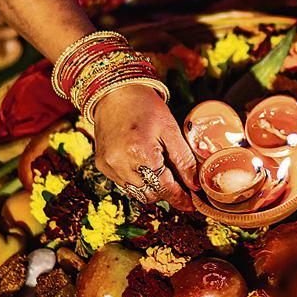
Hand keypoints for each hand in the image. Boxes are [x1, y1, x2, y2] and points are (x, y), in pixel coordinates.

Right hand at [92, 85, 198, 209]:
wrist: (114, 92)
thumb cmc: (145, 107)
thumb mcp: (171, 130)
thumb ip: (184, 160)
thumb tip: (195, 185)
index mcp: (140, 153)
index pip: (164, 187)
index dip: (180, 198)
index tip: (192, 204)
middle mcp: (120, 163)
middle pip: (150, 194)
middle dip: (167, 192)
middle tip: (182, 185)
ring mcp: (108, 166)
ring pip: (137, 193)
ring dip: (153, 189)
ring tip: (164, 174)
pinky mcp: (102, 165)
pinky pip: (125, 184)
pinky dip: (138, 181)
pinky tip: (146, 167)